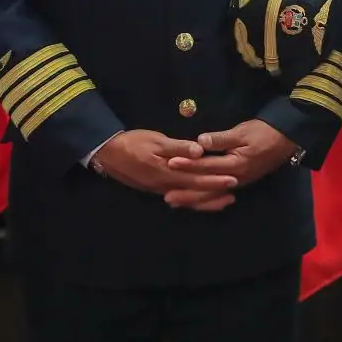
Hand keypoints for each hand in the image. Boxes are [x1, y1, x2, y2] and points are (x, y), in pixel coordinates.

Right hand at [93, 130, 235, 210]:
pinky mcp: (155, 189)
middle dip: (214, 193)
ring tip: (224, 201)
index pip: (196, 179)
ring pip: (187, 199)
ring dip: (206, 200)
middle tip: (234, 193)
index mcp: (166, 173)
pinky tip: (200, 199)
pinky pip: (179, 197)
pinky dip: (192, 200)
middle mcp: (165, 186)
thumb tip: (200, 151)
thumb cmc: (133, 143)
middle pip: (194, 193)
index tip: (233, 180)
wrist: (107, 153)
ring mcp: (159, 190)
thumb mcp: (155, 141)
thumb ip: (178, 147)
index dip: (215, 180)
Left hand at [164, 120, 299, 209]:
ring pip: (212, 194)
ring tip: (175, 202)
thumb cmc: (263, 132)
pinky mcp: (240, 182)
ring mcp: (238, 182)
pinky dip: (206, 198)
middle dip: (186, 192)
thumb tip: (200, 142)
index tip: (170, 163)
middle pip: (207, 187)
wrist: (286, 139)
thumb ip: (221, 138)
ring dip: (194, 199)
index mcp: (235, 164)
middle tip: (167, 197)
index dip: (188, 164)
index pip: (206, 165)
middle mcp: (235, 178)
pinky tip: (195, 200)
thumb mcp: (242, 132)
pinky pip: (219, 194)